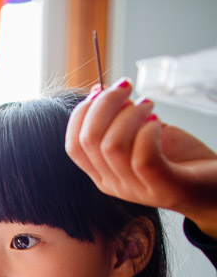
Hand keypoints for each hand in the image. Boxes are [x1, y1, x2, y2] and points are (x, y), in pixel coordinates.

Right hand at [66, 79, 216, 237]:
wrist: (214, 189)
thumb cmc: (178, 160)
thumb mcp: (141, 138)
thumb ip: (120, 123)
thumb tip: (103, 91)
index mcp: (102, 174)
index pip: (73, 145)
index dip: (81, 112)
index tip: (101, 89)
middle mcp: (114, 185)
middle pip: (90, 140)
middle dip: (105, 103)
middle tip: (127, 87)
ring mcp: (137, 190)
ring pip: (113, 146)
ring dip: (131, 114)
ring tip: (149, 104)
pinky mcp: (164, 188)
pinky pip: (143, 158)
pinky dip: (149, 132)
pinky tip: (159, 123)